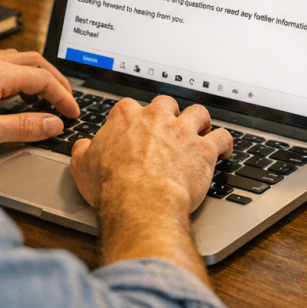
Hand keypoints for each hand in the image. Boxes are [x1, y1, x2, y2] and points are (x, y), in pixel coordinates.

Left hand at [0, 50, 79, 153]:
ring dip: (38, 74)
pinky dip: (20, 75)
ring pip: (19, 59)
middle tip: (67, 100)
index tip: (72, 112)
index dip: (63, 96)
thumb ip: (22, 127)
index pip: (43, 79)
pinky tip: (15, 92)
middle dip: (56, 80)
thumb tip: (52, 124)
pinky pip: (3, 63)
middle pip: (35, 61)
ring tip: (47, 95)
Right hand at [69, 95, 232, 280]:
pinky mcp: (203, 149)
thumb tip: (83, 147)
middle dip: (170, 115)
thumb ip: (83, 150)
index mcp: (126, 116)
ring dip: (200, 122)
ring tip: (200, 132)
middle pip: (167, 104)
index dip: (136, 119)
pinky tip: (223, 150)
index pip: (132, 106)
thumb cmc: (111, 187)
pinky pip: (222, 137)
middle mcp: (156, 117)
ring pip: (198, 113)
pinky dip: (224, 143)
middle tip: (169, 129)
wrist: (139, 203)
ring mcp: (182, 131)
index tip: (137, 129)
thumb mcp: (82, 166)